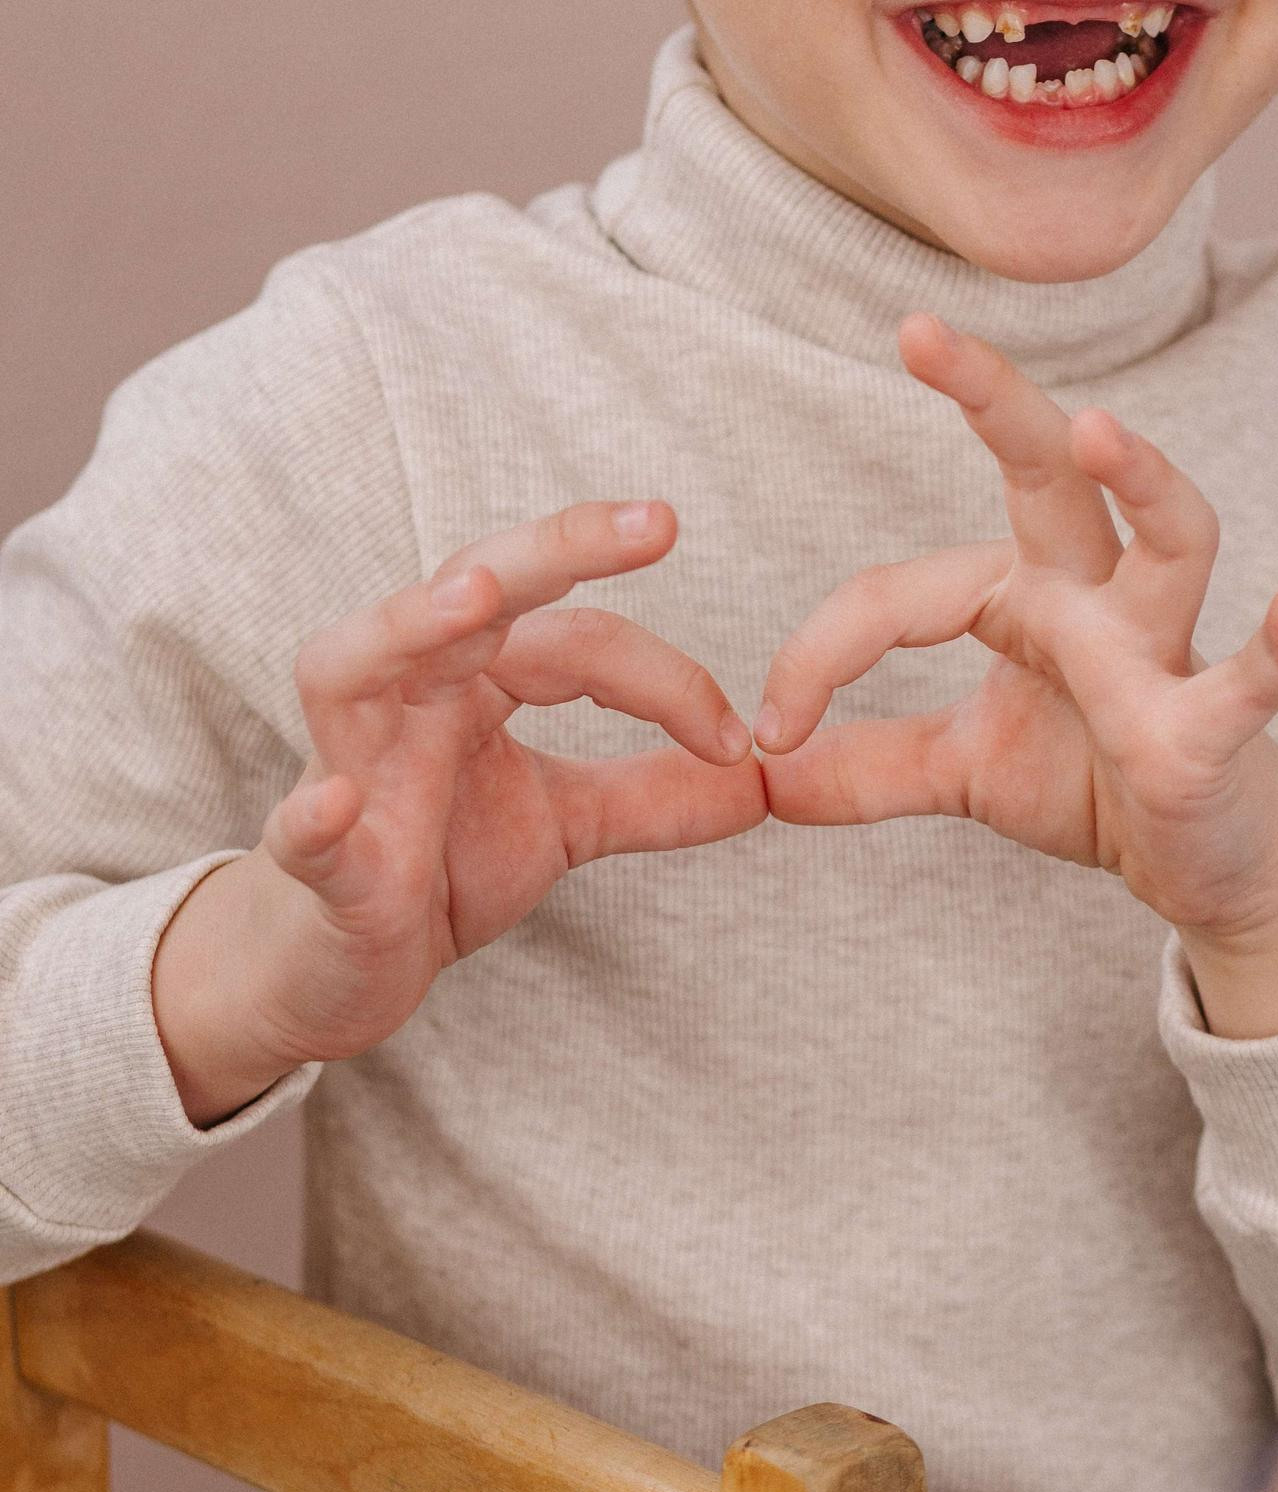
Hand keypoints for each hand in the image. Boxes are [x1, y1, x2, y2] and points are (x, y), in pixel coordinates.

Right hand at [153, 501, 762, 1120]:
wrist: (336, 969)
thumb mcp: (562, 825)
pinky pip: (299, 832)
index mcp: (472, 676)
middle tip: (660, 522)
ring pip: (353, 666)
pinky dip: (312, 815)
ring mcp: (349, 768)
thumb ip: (653, 796)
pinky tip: (332, 804)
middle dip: (561, 546)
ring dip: (410, 623)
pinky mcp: (312, 863)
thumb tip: (766, 777)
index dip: (669, 682)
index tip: (743, 740)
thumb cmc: (437, 868)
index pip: (579, 641)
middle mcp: (406, 694)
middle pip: (471, 587)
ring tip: (475, 597)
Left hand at [754, 318, 1277, 1035]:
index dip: (822, 653)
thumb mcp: (969, 772)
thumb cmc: (1102, 785)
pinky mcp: (1214, 734)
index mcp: (1029, 596)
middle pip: (1053, 472)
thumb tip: (760, 775)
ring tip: (1103, 428)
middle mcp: (1100, 599)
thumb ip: (871, 766)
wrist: (1216, 866)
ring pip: (1174, 538)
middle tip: (919, 329)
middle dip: (993, 397)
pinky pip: (1253, 680)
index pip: (905, 592)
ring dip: (1144, 480)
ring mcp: (1166, 656)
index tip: (769, 730)